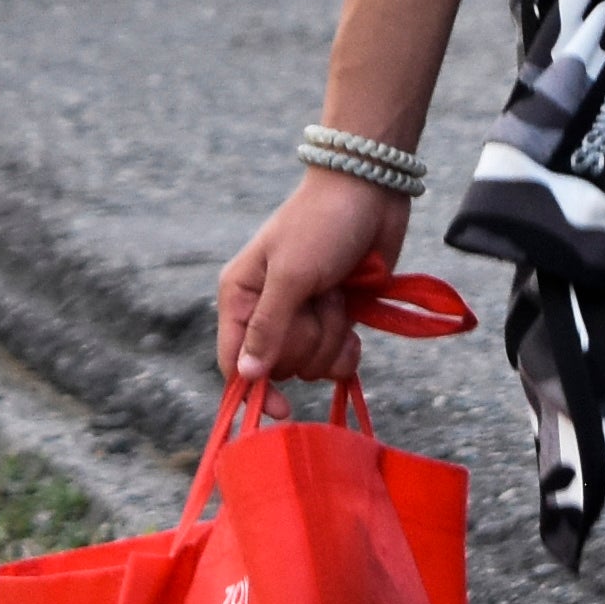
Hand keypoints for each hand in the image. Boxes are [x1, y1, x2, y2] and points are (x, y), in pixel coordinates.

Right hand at [215, 170, 407, 384]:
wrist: (370, 193)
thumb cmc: (322, 225)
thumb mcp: (290, 275)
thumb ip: (267, 328)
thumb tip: (245, 375)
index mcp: (241, 295)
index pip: (234, 360)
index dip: (253, 389)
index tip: (282, 410)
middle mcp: (267, 310)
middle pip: (279, 365)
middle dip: (306, 340)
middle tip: (318, 301)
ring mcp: (303, 315)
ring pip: (312, 363)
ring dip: (332, 333)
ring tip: (337, 294)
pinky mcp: (334, 318)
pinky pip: (337, 358)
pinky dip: (349, 346)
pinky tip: (354, 320)